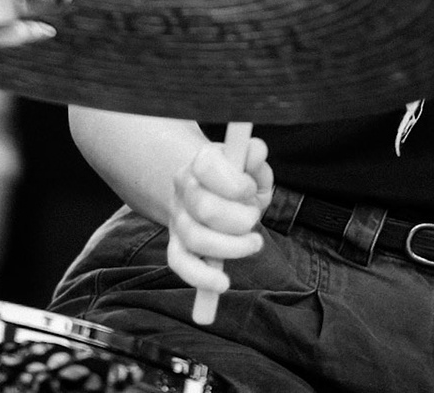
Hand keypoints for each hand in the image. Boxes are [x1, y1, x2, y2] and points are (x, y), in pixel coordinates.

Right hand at [164, 136, 272, 293]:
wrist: (213, 194)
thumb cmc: (239, 181)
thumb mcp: (251, 167)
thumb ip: (255, 157)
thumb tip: (255, 150)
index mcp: (200, 163)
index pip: (205, 167)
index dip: (233, 183)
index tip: (250, 189)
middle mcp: (183, 189)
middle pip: (204, 208)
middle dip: (238, 219)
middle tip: (254, 217)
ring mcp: (178, 219)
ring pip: (195, 238)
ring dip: (231, 247)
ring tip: (254, 243)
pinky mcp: (178, 246)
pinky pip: (180, 264)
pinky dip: (200, 277)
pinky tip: (222, 283)